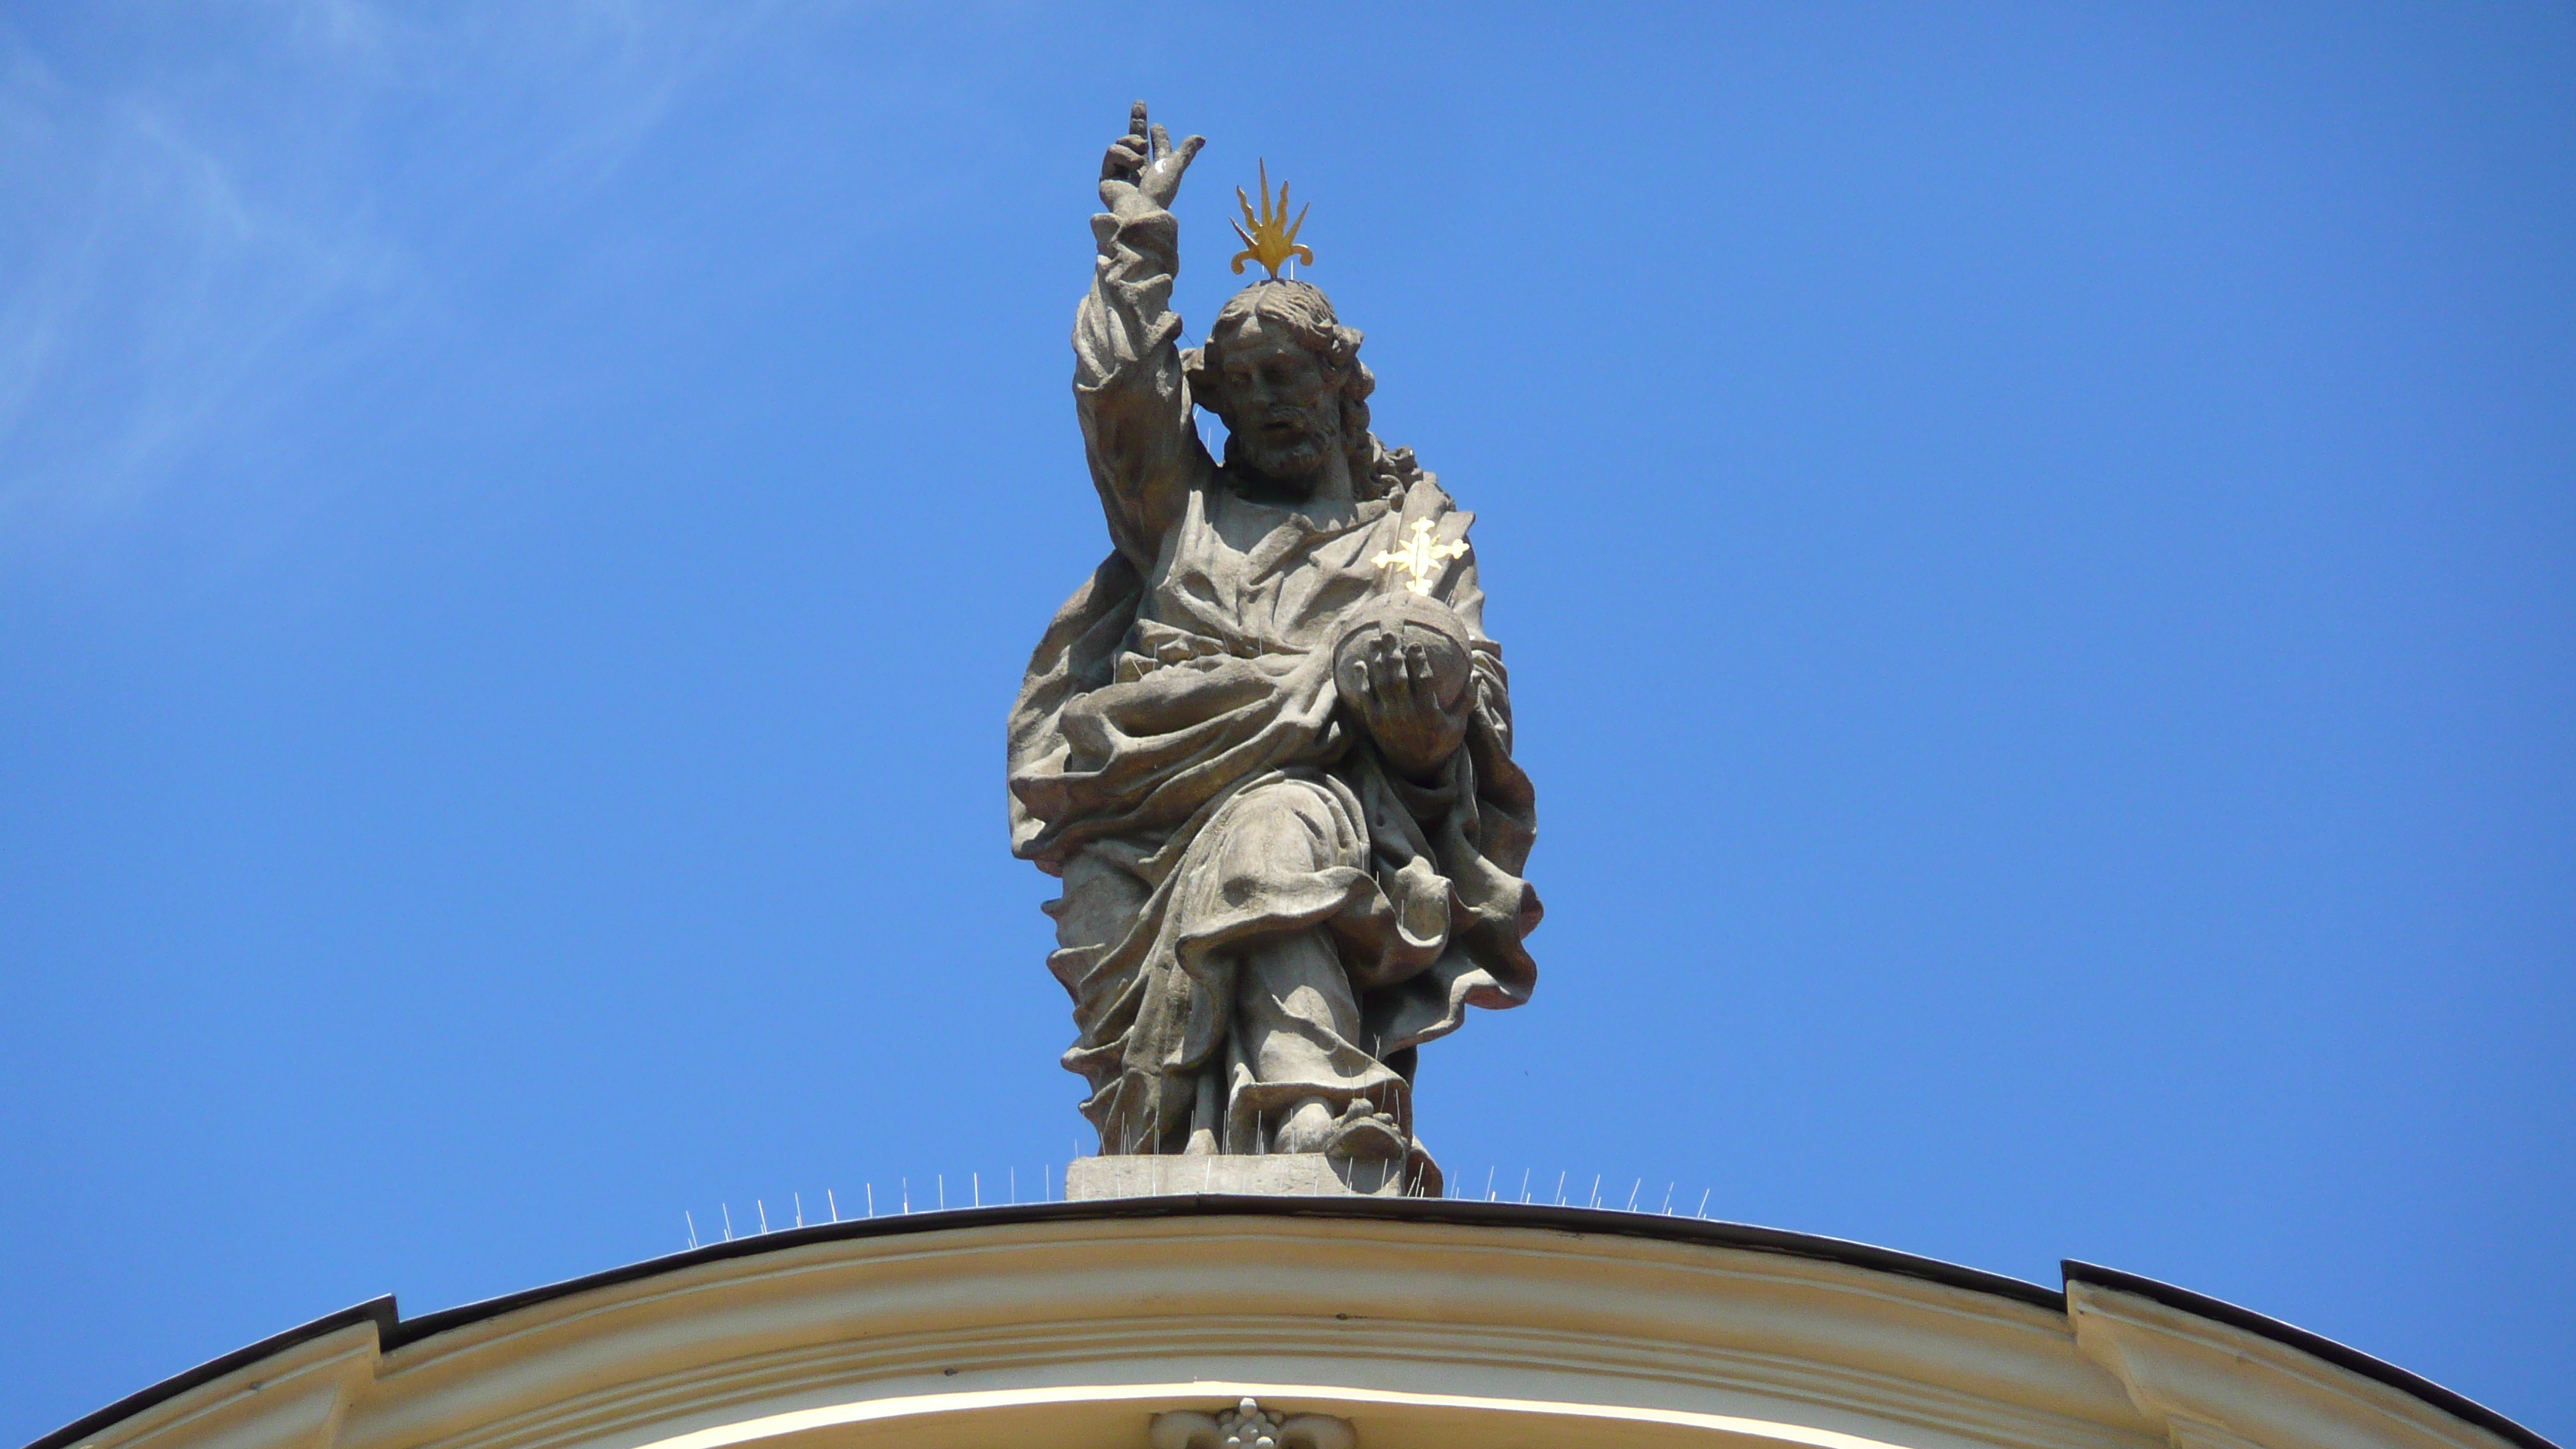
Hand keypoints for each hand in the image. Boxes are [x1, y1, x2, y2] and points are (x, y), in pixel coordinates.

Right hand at [1098, 100, 1204, 215]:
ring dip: (1133, 143)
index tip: (1158, 126)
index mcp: (1157, 169)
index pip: (1158, 147)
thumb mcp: (1174, 168)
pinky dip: (1123, 154)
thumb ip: (1186, 152)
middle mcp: (1140, 169)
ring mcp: (1122, 172)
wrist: (1138, 209)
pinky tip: (1132, 164)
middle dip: (1138, 120)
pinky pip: (1112, 152)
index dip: (1159, 136)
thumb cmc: (1159, 192)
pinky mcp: (1107, 175)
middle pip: (1136, 139)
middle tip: (1140, 102)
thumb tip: (1202, 138)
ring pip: (1123, 142)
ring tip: (1141, 154)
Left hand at [1344, 627, 1471, 777]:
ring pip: (1381, 685)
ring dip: (1377, 661)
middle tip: (1390, 634)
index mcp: (1429, 712)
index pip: (1423, 681)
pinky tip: (1360, 664)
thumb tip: (1477, 673)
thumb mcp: (1458, 724)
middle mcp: (1407, 714)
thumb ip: (1467, 698)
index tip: (1415, 643)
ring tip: (1376, 642)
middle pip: (1398, 678)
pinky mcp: (1375, 722)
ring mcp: (1389, 718)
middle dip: (1394, 654)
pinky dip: (1363, 680)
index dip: (1418, 661)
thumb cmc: (1440, 740)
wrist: (1414, 766)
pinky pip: (1366, 697)